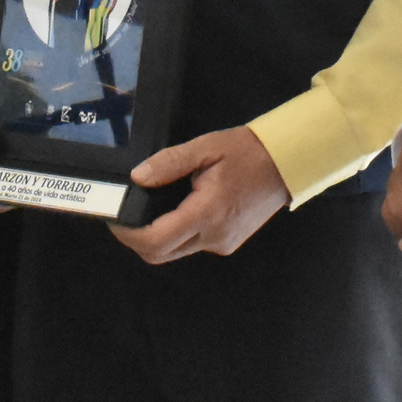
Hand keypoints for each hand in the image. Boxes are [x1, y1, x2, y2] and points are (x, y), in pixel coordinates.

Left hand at [112, 124, 288, 262]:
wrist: (286, 164)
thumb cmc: (248, 152)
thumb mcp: (206, 147)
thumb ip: (169, 163)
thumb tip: (138, 178)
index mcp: (207, 213)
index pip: (156, 240)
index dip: (128, 234)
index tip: (115, 218)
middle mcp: (214, 236)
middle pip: (160, 254)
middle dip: (136, 239)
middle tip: (125, 215)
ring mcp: (222, 244)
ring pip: (175, 252)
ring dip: (157, 237)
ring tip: (150, 208)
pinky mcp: (227, 243)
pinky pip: (192, 245)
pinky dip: (178, 233)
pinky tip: (178, 209)